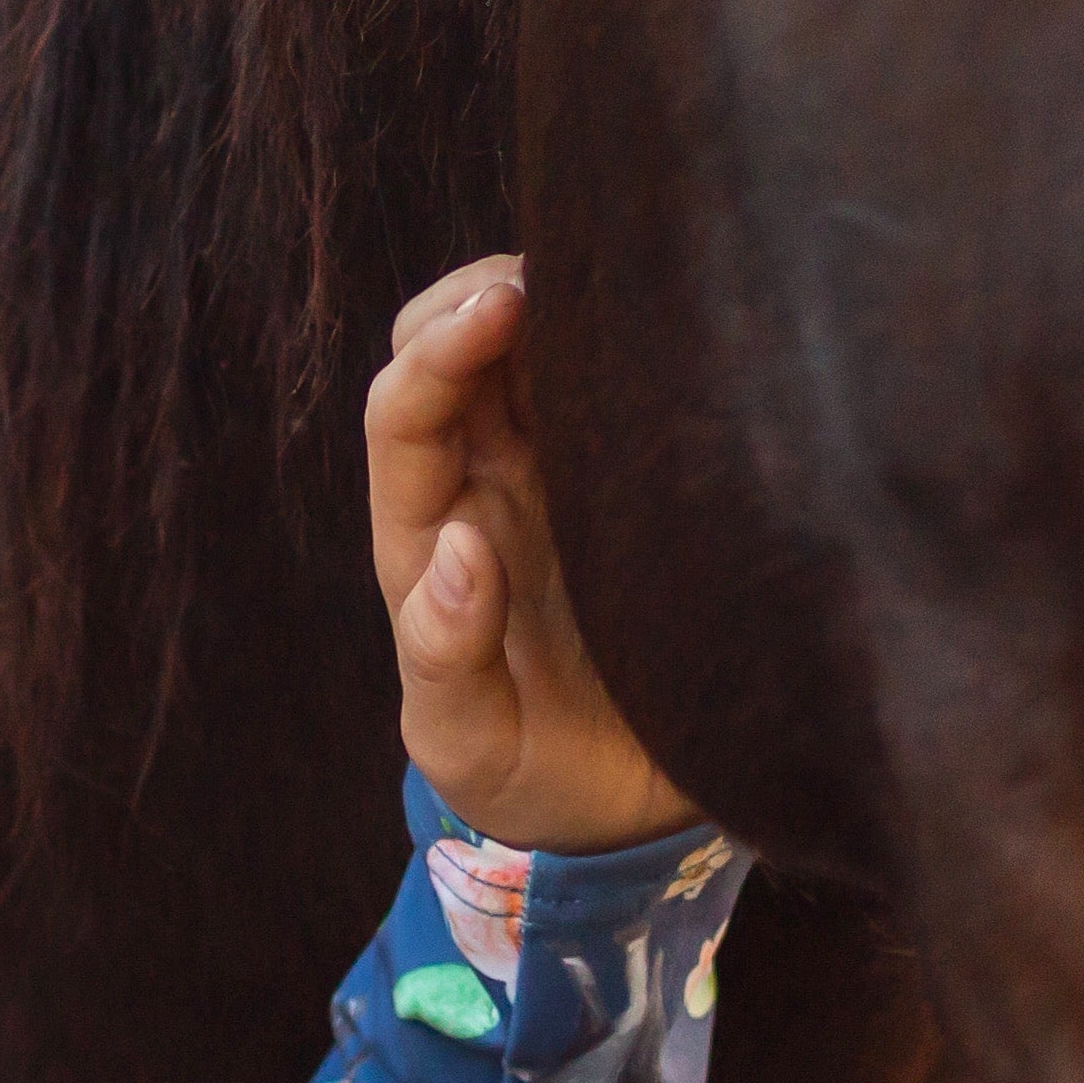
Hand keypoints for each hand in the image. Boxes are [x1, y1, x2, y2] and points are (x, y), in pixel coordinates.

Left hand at [369, 257, 695, 853]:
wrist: (625, 811)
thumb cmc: (532, 775)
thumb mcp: (473, 745)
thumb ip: (447, 661)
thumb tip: (460, 548)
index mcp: (427, 541)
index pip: (405, 415)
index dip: (440, 351)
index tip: (505, 306)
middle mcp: (484, 484)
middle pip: (453, 347)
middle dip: (485, 289)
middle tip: (559, 273)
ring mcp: (560, 472)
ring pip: (535, 347)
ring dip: (562, 295)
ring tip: (621, 271)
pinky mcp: (634, 476)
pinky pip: (621, 383)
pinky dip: (632, 336)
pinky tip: (678, 313)